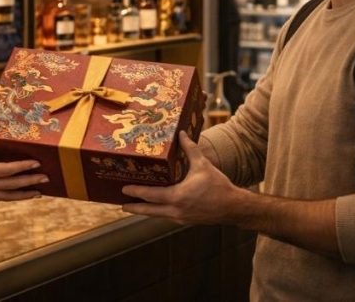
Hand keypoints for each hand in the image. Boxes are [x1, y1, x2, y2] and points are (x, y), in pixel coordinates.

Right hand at [0, 126, 45, 200]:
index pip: (6, 170)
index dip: (22, 167)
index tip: (36, 162)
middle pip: (11, 185)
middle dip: (30, 181)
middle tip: (46, 177)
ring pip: (8, 196)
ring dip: (25, 195)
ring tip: (40, 192)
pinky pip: (1, 197)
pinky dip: (14, 198)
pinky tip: (23, 195)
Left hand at [121, 131, 242, 224]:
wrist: (233, 208)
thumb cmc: (218, 186)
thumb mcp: (203, 165)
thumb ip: (190, 149)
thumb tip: (181, 134)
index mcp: (177, 196)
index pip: (151, 195)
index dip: (136, 192)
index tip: (124, 189)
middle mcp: (176, 210)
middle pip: (149, 211)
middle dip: (134, 207)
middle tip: (121, 204)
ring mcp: (180, 218)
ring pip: (157, 215)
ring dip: (145, 211)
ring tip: (134, 207)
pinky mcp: (186, 221)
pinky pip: (167, 216)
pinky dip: (158, 212)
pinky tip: (156, 208)